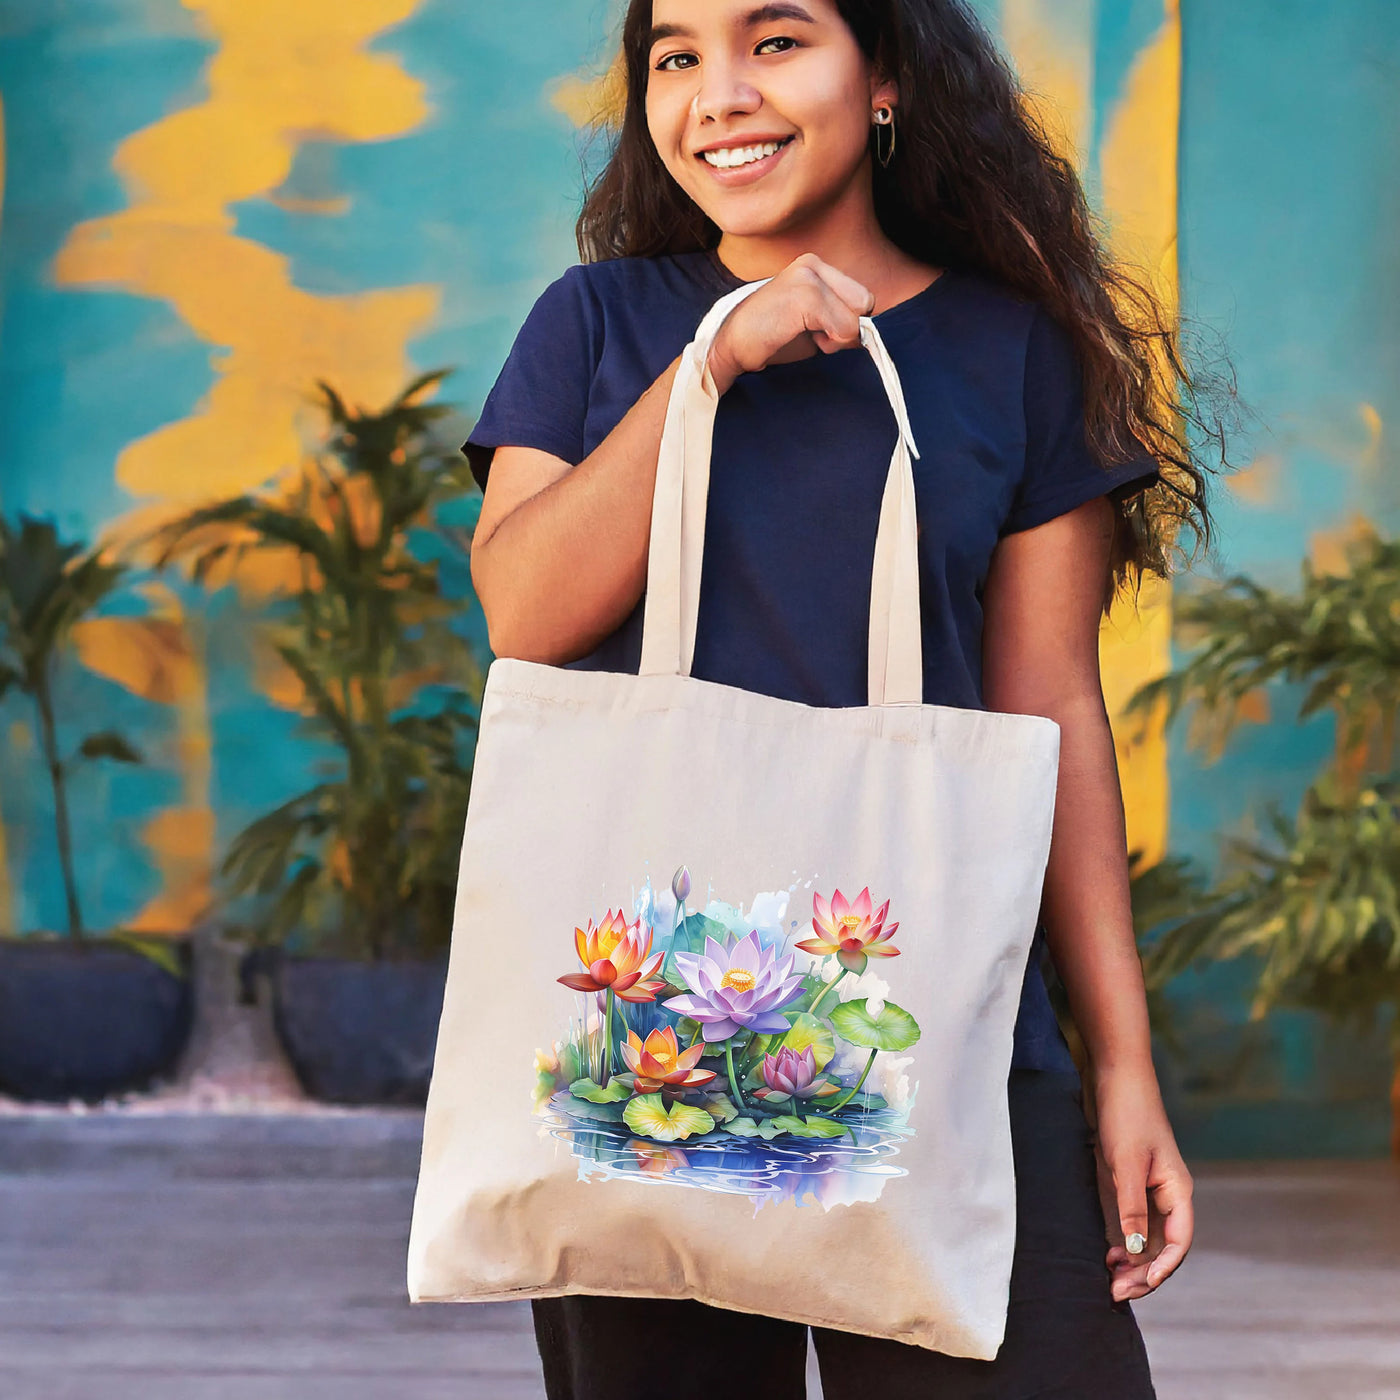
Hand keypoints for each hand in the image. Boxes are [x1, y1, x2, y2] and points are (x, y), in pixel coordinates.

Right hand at [706, 252, 875, 394]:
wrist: (730, 346)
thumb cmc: (770, 338)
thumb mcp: (812, 325)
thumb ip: (841, 320)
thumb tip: (869, 332)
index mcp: (815, 266)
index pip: (862, 297)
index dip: (847, 322)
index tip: (816, 331)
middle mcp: (813, 264)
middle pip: (865, 302)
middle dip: (845, 328)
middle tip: (810, 334)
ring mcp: (808, 277)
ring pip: (855, 318)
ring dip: (834, 339)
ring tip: (800, 334)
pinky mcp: (805, 296)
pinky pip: (844, 328)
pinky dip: (828, 343)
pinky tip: (796, 336)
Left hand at [1085, 1060, 1193, 1302]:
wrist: (1115, 1076)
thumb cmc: (1126, 1114)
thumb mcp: (1125, 1161)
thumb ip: (1131, 1205)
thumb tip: (1134, 1249)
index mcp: (1177, 1190)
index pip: (1178, 1242)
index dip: (1162, 1268)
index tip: (1139, 1285)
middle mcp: (1168, 1194)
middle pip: (1163, 1246)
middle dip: (1142, 1272)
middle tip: (1114, 1291)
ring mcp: (1149, 1189)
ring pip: (1147, 1238)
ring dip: (1132, 1262)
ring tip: (1109, 1279)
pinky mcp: (1130, 1182)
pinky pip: (1133, 1222)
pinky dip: (1123, 1242)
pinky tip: (1106, 1252)